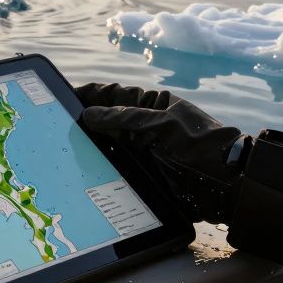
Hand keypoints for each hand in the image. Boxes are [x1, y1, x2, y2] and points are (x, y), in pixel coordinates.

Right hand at [75, 83, 244, 222]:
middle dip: (83, 125)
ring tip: (62, 152)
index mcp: (152, 106)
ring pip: (108, 147)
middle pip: (105, 122)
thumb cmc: (201, 147)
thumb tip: (89, 114)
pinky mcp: (142, 175)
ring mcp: (142, 152)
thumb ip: (126, 118)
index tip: (62, 98)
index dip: (88, 95)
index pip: (112, 95)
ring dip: (89, 149)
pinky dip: (99, 170)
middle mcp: (143, 127)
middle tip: (55, 130)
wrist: (228, 187)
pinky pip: (115, 170)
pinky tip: (81, 173)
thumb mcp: (164, 125)